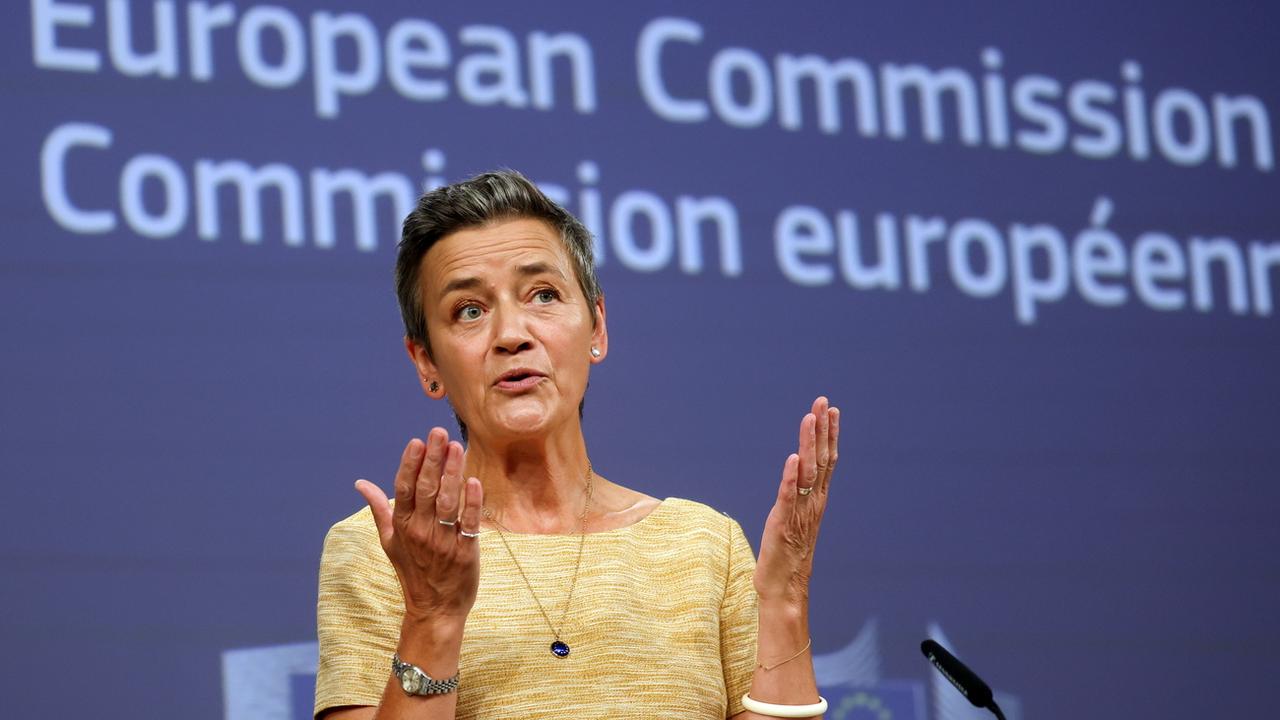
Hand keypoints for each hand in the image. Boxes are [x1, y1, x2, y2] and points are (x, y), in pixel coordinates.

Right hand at [355, 427, 483, 622]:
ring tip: (457, 447)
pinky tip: (474, 480)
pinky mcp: (465, 552)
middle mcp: (420, 532)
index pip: (404, 489)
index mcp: (402, 527)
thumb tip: (360, 483)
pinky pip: (469, 523)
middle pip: (425, 490)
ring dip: (451, 473)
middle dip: (432, 459)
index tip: (417, 441)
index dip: (410, 464)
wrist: (435, 609)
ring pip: (447, 502)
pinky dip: (472, 502)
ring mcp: (443, 542)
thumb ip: (379, 509)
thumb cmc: (412, 572)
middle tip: (439, 433)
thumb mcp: (390, 541)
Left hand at [753, 397, 839, 605]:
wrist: (784, 587)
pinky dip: (790, 477)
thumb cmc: (787, 553)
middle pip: (821, 459)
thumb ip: (800, 494)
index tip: (831, 410)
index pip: (827, 460)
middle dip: (822, 429)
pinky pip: (788, 496)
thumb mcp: (795, 516)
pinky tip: (793, 458)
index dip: (829, 434)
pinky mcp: (782, 523)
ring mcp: (799, 512)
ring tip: (810, 418)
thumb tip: (800, 471)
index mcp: (816, 499)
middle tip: (823, 402)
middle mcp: (812, 502)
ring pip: (807, 472)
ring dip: (809, 444)